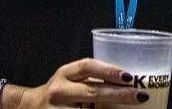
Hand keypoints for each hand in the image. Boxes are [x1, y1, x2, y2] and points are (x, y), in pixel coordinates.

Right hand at [19, 58, 149, 107]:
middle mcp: (59, 91)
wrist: (30, 107)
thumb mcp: (70, 79)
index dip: (109, 70)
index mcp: (64, 73)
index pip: (87, 66)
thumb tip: (128, 83)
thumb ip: (92, 79)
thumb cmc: (61, 91)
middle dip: (120, 95)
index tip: (129, 76)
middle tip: (141, 96)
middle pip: (92, 92)